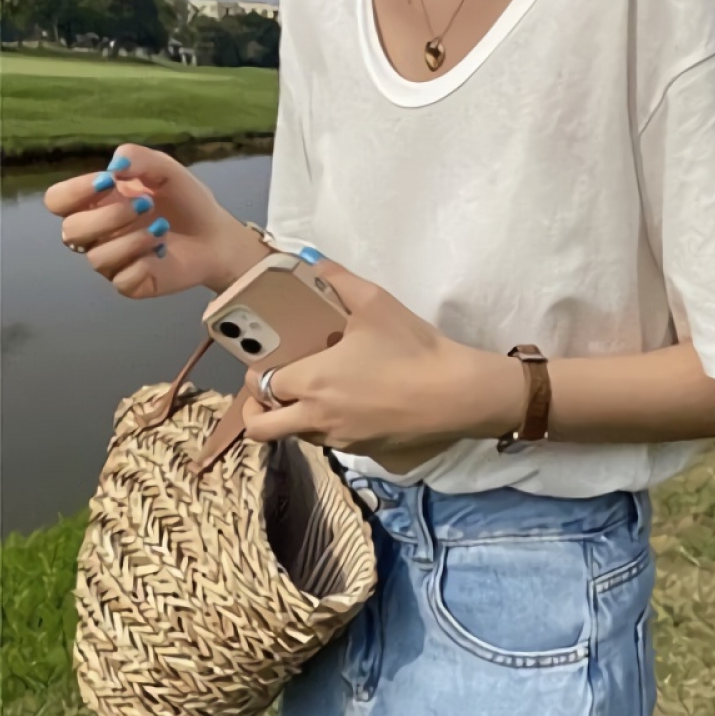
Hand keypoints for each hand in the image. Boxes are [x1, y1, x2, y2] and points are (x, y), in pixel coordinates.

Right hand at [43, 143, 268, 297]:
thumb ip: (139, 158)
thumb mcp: (166, 169)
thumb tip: (114, 164)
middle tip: (145, 205)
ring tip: (162, 229)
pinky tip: (162, 252)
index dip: (73, 192)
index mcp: (97, 203)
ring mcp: (113, 260)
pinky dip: (143, 263)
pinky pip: (121, 279)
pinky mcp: (131, 283)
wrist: (217, 235)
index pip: (58, 201)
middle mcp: (98, 233)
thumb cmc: (187, 201)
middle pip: (71, 231)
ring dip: (131, 240)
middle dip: (108, 216)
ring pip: (96, 257)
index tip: (107, 181)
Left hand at [241, 255, 524, 469]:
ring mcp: (340, 440)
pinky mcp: (363, 452)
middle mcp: (317, 418)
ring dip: (292, 420)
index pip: (261, 386)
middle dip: (257, 411)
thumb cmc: (413, 349)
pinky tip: (349, 406)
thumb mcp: (376, 303)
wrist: (457, 395)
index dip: (257, 374)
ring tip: (312, 395)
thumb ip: (338, 279)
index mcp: (311, 381)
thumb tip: (314, 263)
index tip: (266, 361)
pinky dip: (325, 429)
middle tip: (271, 391)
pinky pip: (329, 444)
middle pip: (262, 428)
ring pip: (295, 437)